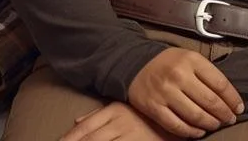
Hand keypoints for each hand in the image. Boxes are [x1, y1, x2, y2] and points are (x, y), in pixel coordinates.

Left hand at [59, 102, 174, 140]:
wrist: (179, 119)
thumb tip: (76, 121)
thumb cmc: (148, 115)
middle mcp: (120, 122)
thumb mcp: (123, 109)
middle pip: (90, 140)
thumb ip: (98, 116)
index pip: (84, 128)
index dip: (68, 139)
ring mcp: (131, 136)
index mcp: (114, 111)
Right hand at [125, 48, 242, 138]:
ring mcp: (166, 93)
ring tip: (216, 125)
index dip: (233, 99)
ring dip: (210, 124)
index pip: (220, 84)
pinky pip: (176, 125)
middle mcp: (179, 76)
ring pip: (195, 115)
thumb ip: (207, 73)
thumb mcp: (190, 58)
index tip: (239, 108)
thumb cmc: (168, 62)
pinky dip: (191, 132)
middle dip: (224, 114)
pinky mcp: (154, 108)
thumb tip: (228, 96)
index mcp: (192, 61)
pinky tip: (199, 131)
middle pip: (210, 101)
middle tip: (230, 120)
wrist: (135, 64)